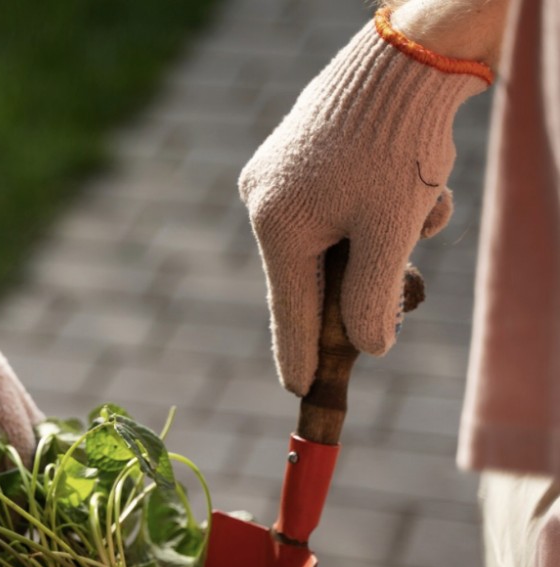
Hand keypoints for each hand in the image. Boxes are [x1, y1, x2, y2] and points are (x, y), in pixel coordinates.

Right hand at [239, 9, 489, 394]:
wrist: (411, 54)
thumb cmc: (397, 145)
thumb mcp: (391, 234)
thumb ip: (373, 300)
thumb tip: (369, 348)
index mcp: (277, 226)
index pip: (289, 311)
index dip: (300, 356)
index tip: (300, 391)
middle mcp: (266, 201)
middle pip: (317, 272)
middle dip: (369, 276)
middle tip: (408, 287)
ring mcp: (281, 174)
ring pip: (340, 235)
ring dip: (387, 236)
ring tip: (421, 204)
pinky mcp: (304, 153)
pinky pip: (342, 202)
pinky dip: (383, 205)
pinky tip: (414, 180)